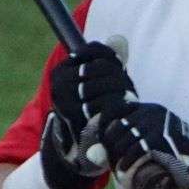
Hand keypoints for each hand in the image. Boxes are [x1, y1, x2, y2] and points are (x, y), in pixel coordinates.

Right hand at [37, 42, 137, 188]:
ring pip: (107, 87)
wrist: (79, 148)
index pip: (94, 50)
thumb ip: (109, 60)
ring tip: (127, 101)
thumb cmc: (94, 108)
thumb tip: (120, 40)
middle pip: (103, 69)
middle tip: (128, 90)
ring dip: (123, 93)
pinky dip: (121, 108)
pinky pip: (109, 108)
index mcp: (61, 72)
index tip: (118, 71)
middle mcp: (60, 85)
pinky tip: (124, 112)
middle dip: (121, 78)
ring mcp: (68, 104)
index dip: (113, 59)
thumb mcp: (98, 82)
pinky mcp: (81, 122)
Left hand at [101, 103, 188, 188]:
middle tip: (114, 168)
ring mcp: (156, 125)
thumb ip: (141, 140)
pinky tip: (126, 179)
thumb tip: (106, 151)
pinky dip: (127, 168)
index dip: (104, 128)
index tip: (104, 147)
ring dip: (117, 163)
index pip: (115, 111)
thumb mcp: (162, 141)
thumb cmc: (184, 161)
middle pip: (115, 128)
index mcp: (152, 109)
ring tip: (122, 178)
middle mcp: (152, 113)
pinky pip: (133, 153)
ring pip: (121, 142)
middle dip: (109, 150)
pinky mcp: (159, 140)